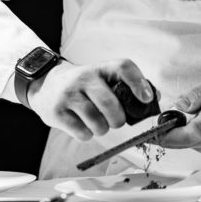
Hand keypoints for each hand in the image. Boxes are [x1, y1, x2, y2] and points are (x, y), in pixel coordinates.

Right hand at [26, 58, 154, 140]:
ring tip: (98, 124)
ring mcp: (68, 95)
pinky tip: (83, 126)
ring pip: (96, 121)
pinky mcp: (56, 112)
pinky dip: (87, 134)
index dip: (138, 82)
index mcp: (100, 68)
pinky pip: (81, 132)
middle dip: (118, 119)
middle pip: (109, 103)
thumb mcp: (102, 78)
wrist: (46, 85)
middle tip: (116, 122)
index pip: (123, 67)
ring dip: (102, 129)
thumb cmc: (83, 85)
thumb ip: (127, 85)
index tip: (147, 98)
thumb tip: (155, 97)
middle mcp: (84, 78)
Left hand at [159, 81, 200, 148]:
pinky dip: (189, 131)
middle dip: (166, 134)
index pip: (176, 138)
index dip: (159, 136)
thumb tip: (176, 106)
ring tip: (176, 118)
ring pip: (187, 142)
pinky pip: (198, 140)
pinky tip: (194, 119)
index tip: (146, 133)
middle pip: (178, 143)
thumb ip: (196, 96)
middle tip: (157, 121)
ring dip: (178, 132)